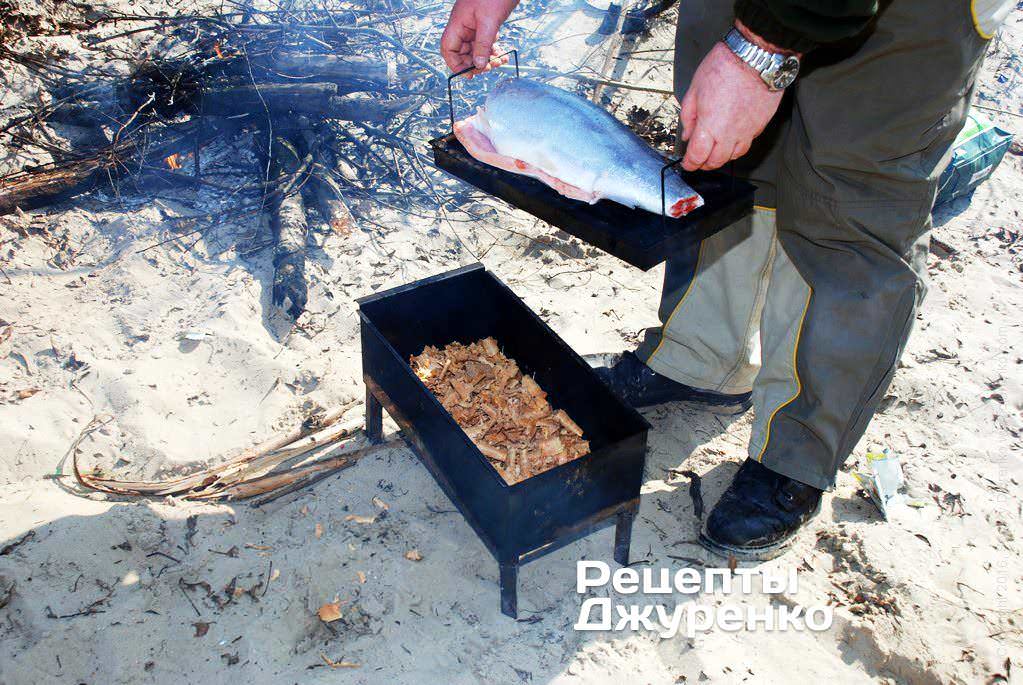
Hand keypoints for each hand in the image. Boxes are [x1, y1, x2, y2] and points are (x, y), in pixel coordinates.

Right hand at [440, 0, 518, 73]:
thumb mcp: (489, 22)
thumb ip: (483, 45)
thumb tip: (478, 65)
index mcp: (458, 23)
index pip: (448, 49)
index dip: (456, 64)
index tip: (469, 74)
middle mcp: (463, 25)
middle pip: (462, 52)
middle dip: (475, 62)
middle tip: (489, 68)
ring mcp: (473, 25)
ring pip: (475, 48)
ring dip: (486, 58)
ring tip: (499, 61)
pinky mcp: (484, 24)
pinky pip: (484, 42)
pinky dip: (492, 50)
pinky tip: (502, 53)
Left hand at [679, 41, 783, 170]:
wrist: (755, 56)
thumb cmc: (725, 66)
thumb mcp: (694, 89)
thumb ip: (689, 116)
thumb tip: (687, 134)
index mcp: (709, 126)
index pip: (697, 156)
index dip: (690, 163)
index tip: (687, 163)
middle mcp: (729, 134)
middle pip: (716, 161)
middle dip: (705, 164)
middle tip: (699, 160)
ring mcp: (747, 131)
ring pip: (735, 155)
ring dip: (723, 157)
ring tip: (716, 150)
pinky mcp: (761, 125)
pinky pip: (748, 142)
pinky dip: (738, 145)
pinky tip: (732, 138)